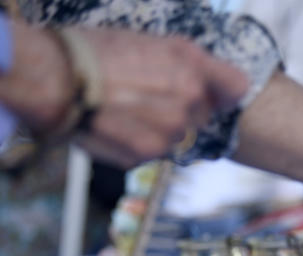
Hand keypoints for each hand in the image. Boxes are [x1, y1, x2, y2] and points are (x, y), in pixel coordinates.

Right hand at [72, 28, 248, 166]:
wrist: (53, 78)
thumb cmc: (94, 52)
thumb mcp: (151, 42)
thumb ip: (189, 64)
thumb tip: (212, 83)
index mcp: (192, 66)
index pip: (236, 87)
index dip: (223, 90)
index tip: (213, 92)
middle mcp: (188, 100)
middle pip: (203, 114)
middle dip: (183, 108)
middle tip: (146, 95)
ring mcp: (170, 131)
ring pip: (178, 135)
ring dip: (159, 128)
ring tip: (124, 108)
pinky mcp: (148, 153)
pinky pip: (154, 151)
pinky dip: (138, 143)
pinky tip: (115, 124)